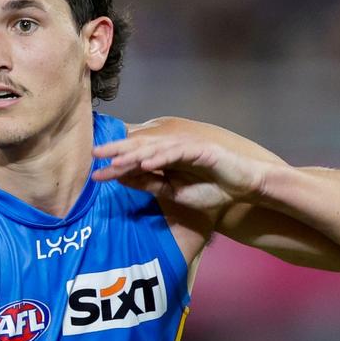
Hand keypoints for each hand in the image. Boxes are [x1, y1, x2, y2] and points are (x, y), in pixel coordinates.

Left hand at [93, 132, 269, 211]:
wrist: (244, 188)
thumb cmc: (213, 191)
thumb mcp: (176, 193)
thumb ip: (152, 185)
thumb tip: (124, 179)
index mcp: (166, 159)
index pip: (136, 160)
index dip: (117, 166)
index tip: (96, 174)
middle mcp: (173, 149)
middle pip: (141, 147)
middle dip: (117, 150)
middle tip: (95, 153)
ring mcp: (187, 147)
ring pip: (156, 148)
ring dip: (135, 154)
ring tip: (115, 160)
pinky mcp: (201, 150)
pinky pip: (176, 153)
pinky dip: (160, 157)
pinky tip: (145, 162)